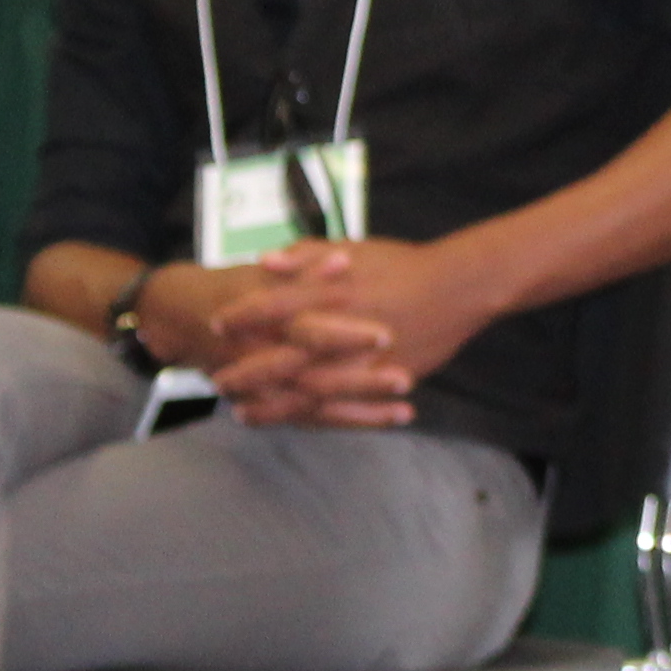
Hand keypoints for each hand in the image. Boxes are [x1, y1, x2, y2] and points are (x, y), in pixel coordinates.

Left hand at [201, 236, 498, 427]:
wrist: (457, 287)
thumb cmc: (402, 264)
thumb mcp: (353, 247)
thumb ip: (306, 254)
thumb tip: (264, 261)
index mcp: (331, 291)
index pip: (274, 304)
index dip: (242, 315)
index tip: (214, 322)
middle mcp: (341, 329)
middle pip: (283, 356)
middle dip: (247, 372)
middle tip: (217, 381)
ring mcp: (362, 360)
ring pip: (308, 390)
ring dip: (271, 404)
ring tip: (242, 413)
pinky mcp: (382, 380)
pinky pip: (344, 406)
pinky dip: (315, 418)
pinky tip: (292, 423)